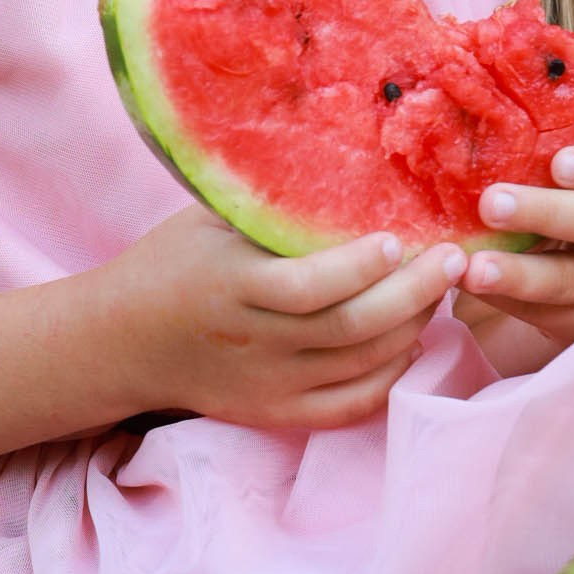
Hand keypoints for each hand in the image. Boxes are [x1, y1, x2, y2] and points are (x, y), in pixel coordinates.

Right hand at [112, 205, 466, 429]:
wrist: (121, 343)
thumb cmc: (170, 262)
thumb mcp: (207, 220)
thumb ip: (267, 202)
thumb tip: (344, 159)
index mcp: (231, 286)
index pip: (308, 287)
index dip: (361, 267)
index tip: (399, 237)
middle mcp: (253, 343)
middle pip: (349, 329)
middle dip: (413, 293)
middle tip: (452, 259)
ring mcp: (268, 386)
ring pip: (360, 365)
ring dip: (412, 326)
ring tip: (440, 289)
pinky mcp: (277, 414)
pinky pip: (351, 405)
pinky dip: (391, 375)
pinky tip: (411, 340)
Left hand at [456, 143, 573, 354]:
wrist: (558, 272)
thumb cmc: (551, 193)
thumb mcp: (553, 162)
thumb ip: (542, 124)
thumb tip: (491, 54)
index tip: (559, 161)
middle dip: (548, 213)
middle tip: (492, 201)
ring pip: (571, 281)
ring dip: (519, 272)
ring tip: (473, 266)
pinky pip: (543, 315)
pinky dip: (502, 299)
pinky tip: (465, 284)